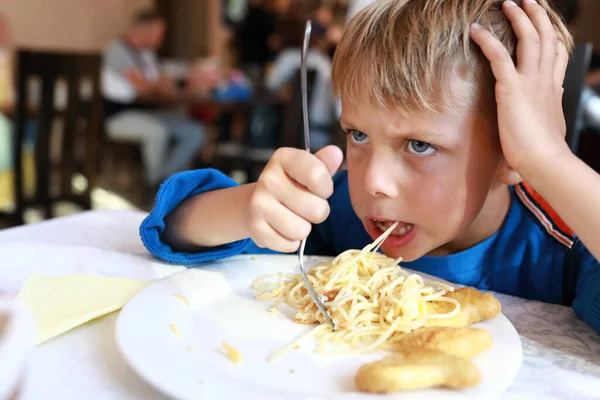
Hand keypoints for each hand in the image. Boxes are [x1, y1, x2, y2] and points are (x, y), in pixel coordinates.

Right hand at [245, 146, 343, 252]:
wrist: (256, 203)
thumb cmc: (290, 185)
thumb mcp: (308, 169)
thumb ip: (324, 164)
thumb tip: (336, 153)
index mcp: (283, 158)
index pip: (318, 175)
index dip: (326, 188)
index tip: (320, 189)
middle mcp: (268, 178)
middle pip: (317, 209)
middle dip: (318, 212)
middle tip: (306, 207)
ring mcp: (259, 204)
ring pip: (303, 230)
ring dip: (304, 229)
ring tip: (293, 218)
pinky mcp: (255, 228)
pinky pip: (289, 245)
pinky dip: (290, 242)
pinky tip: (282, 229)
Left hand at [469, 0, 570, 174]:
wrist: (544, 160)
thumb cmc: (541, 154)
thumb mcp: (546, 133)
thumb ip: (542, 123)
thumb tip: (545, 116)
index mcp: (552, 90)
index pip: (556, 55)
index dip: (551, 37)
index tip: (544, 26)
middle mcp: (544, 80)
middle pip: (546, 38)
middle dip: (537, 16)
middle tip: (528, 2)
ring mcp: (530, 81)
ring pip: (528, 38)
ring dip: (518, 17)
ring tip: (507, 3)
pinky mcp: (512, 87)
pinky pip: (498, 56)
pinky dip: (486, 40)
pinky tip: (474, 30)